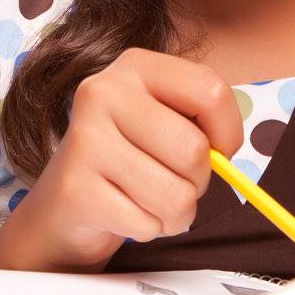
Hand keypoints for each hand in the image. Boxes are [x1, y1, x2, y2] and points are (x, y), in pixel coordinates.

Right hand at [0, 47, 242, 271]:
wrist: (67, 202)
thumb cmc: (132, 158)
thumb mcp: (167, 121)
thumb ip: (203, 125)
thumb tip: (225, 156)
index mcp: (135, 65)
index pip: (211, 91)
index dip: (228, 132)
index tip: (216, 149)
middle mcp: (103, 91)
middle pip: (194, 150)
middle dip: (196, 181)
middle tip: (171, 178)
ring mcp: (84, 138)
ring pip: (176, 195)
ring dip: (174, 212)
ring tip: (147, 198)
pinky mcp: (75, 186)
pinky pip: (147, 224)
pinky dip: (147, 229)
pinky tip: (123, 212)